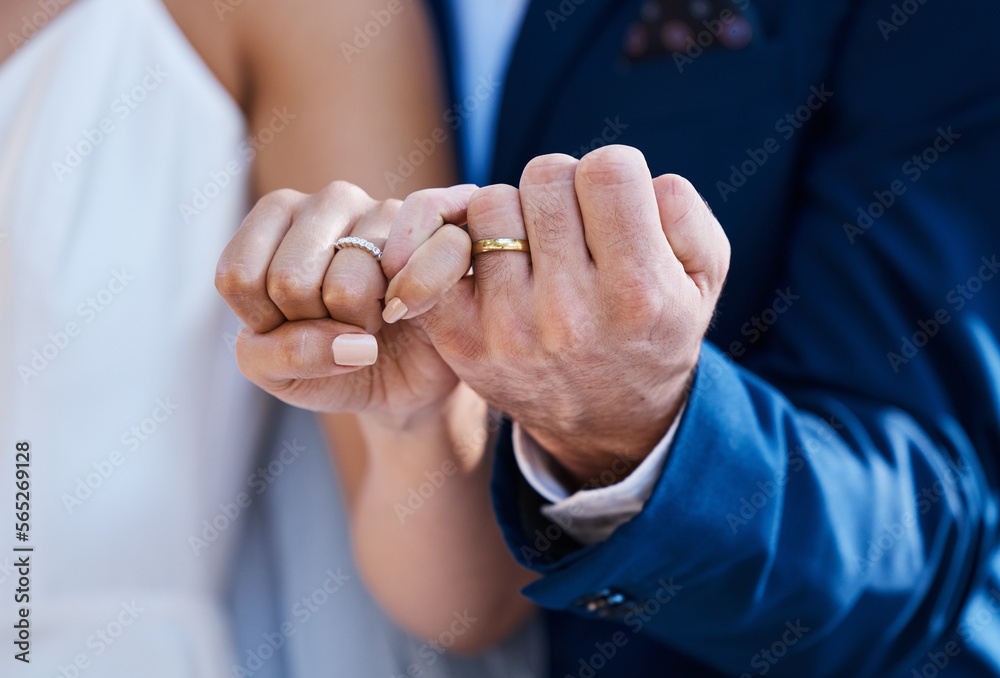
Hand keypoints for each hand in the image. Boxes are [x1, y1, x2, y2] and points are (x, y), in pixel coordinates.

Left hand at [215, 182, 476, 422]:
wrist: (399, 380)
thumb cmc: (327, 362)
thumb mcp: (275, 372)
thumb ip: (281, 355)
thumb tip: (346, 341)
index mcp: (274, 219)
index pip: (238, 275)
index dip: (264, 322)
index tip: (289, 325)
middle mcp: (326, 203)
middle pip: (289, 281)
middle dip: (313, 327)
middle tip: (336, 324)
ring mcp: (383, 211)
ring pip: (344, 288)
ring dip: (359, 327)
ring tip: (370, 318)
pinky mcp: (433, 235)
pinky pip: (401, 285)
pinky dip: (400, 319)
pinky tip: (405, 312)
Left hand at [381, 146, 729, 485]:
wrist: (608, 423)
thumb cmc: (655, 330)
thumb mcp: (702, 279)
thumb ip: (684, 213)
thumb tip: (636, 179)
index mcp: (636, 291)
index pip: (606, 170)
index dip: (613, 175)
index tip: (616, 205)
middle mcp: (568, 312)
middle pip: (543, 176)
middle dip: (563, 190)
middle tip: (575, 227)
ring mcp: (507, 327)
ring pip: (490, 203)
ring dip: (514, 214)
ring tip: (537, 249)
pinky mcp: (460, 339)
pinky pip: (432, 254)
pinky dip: (447, 238)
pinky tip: (479, 253)